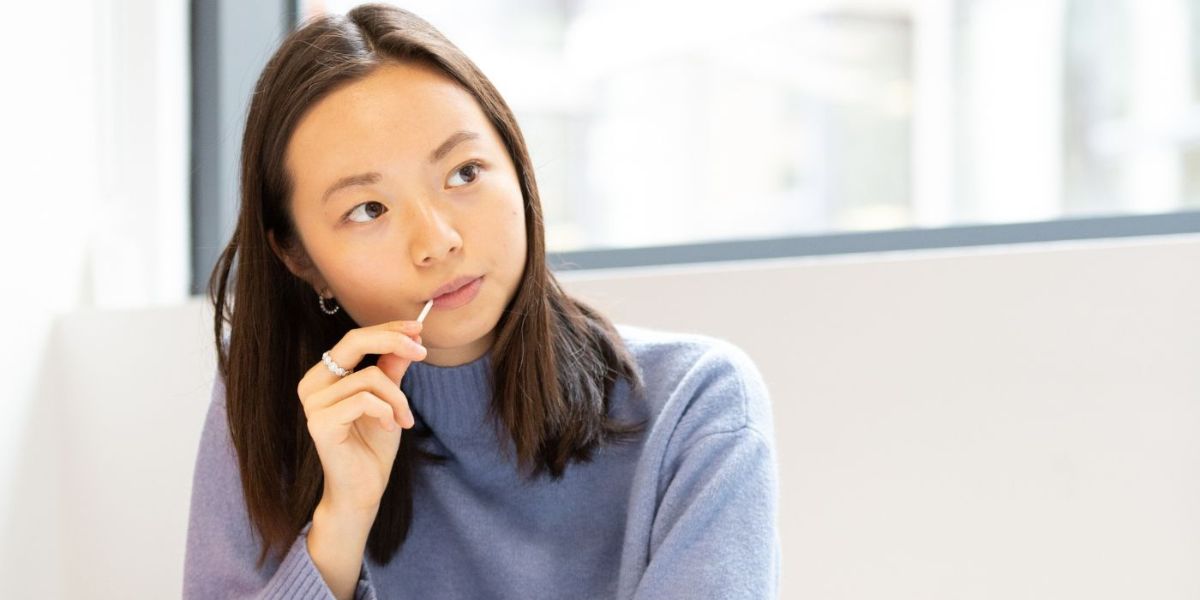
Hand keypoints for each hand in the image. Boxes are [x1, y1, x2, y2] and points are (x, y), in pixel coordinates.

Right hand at [295, 319, 426, 515]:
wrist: (363, 490)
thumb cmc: (373, 446)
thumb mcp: (390, 400)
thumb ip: (393, 369)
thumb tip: (410, 339)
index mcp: (325, 375)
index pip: (355, 339)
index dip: (388, 330)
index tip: (418, 329)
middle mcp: (312, 384)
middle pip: (354, 342)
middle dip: (393, 341)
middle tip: (422, 352)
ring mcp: (313, 404)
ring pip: (370, 377)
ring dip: (398, 399)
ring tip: (405, 420)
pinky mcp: (321, 424)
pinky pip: (364, 400)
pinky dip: (386, 412)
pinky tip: (391, 428)